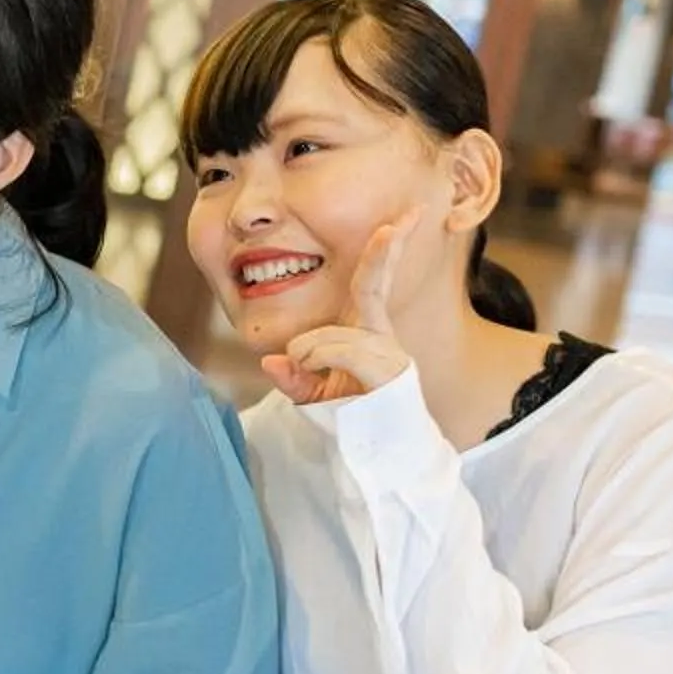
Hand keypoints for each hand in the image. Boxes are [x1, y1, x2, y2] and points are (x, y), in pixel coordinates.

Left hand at [261, 211, 418, 405]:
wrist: (380, 455)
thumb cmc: (350, 418)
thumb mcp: (312, 396)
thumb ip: (293, 378)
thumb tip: (271, 362)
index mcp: (365, 330)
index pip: (370, 282)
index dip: (383, 251)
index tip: (398, 220)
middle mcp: (381, 335)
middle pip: (373, 285)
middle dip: (385, 251)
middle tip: (401, 219)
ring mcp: (389, 353)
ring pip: (334, 333)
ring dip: (312, 352)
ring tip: (312, 376)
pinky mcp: (390, 371)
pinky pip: (340, 349)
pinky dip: (320, 359)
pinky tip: (321, 376)